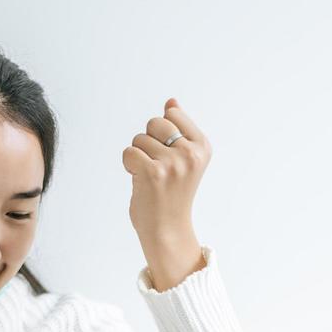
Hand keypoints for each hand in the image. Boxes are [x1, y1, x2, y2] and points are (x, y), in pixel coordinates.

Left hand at [121, 98, 210, 249]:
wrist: (167, 229)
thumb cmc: (172, 193)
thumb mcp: (182, 158)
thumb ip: (178, 128)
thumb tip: (171, 102)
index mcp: (202, 146)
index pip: (172, 113)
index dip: (162, 132)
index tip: (170, 155)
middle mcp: (191, 153)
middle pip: (154, 122)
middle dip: (148, 141)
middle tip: (158, 167)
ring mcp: (173, 163)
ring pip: (139, 139)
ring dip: (138, 156)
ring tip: (151, 177)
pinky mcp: (153, 173)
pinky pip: (129, 152)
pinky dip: (129, 166)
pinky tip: (140, 181)